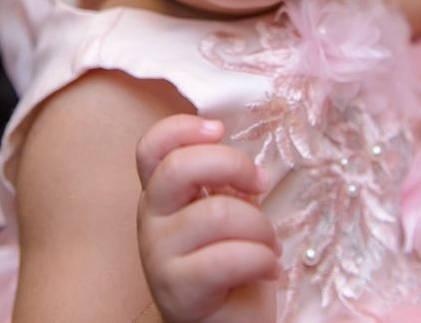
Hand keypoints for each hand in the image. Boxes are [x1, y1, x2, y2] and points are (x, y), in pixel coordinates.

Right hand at [136, 114, 278, 322]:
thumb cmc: (229, 263)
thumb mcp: (226, 209)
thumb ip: (223, 179)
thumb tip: (237, 155)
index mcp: (160, 193)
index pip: (151, 147)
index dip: (182, 128)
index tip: (219, 130)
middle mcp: (150, 219)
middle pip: (179, 167)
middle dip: (234, 166)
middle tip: (262, 182)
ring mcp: (158, 255)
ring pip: (216, 212)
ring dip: (260, 226)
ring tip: (270, 244)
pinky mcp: (177, 291)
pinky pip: (226, 258)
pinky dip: (260, 259)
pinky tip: (269, 268)